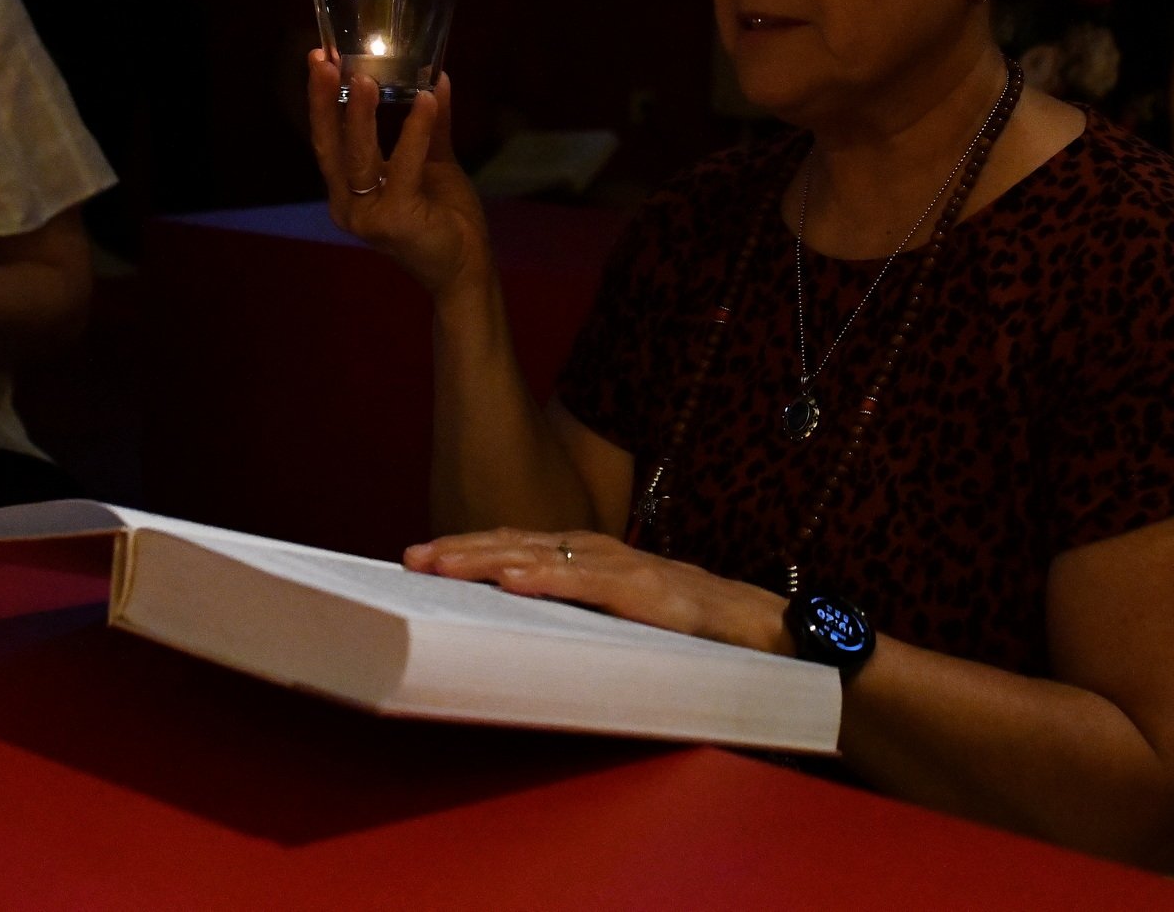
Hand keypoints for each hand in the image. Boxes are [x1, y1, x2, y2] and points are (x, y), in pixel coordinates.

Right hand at [307, 49, 491, 297]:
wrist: (468, 268)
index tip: (320, 59)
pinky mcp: (394, 220)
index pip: (328, 140)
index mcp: (349, 191)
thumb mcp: (434, 162)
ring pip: (357, 156)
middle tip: (323, 60)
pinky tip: (426, 101)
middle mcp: (348, 205)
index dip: (321, 100)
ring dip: (359, 114)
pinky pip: (402, 167)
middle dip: (323, 100)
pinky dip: (414, 132)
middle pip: (329, 146)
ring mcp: (367, 216)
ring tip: (363, 78)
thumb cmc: (446, 219)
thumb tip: (437, 78)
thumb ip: (430, 125)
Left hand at [402, 528, 791, 653]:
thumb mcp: (621, 616)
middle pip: (516, 543)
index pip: (516, 545)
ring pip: (541, 556)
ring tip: (443, 566)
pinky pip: (586, 583)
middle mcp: (599, 552)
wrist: (761, 629)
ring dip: (487, 559)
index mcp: (590, 557)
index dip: (469, 549)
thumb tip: (523, 627)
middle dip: (461, 550)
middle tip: (412, 559)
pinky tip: (509, 583)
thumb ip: (581, 612)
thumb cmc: (688, 627)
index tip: (420, 558)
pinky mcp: (645, 591)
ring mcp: (621, 568)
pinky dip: (545, 580)